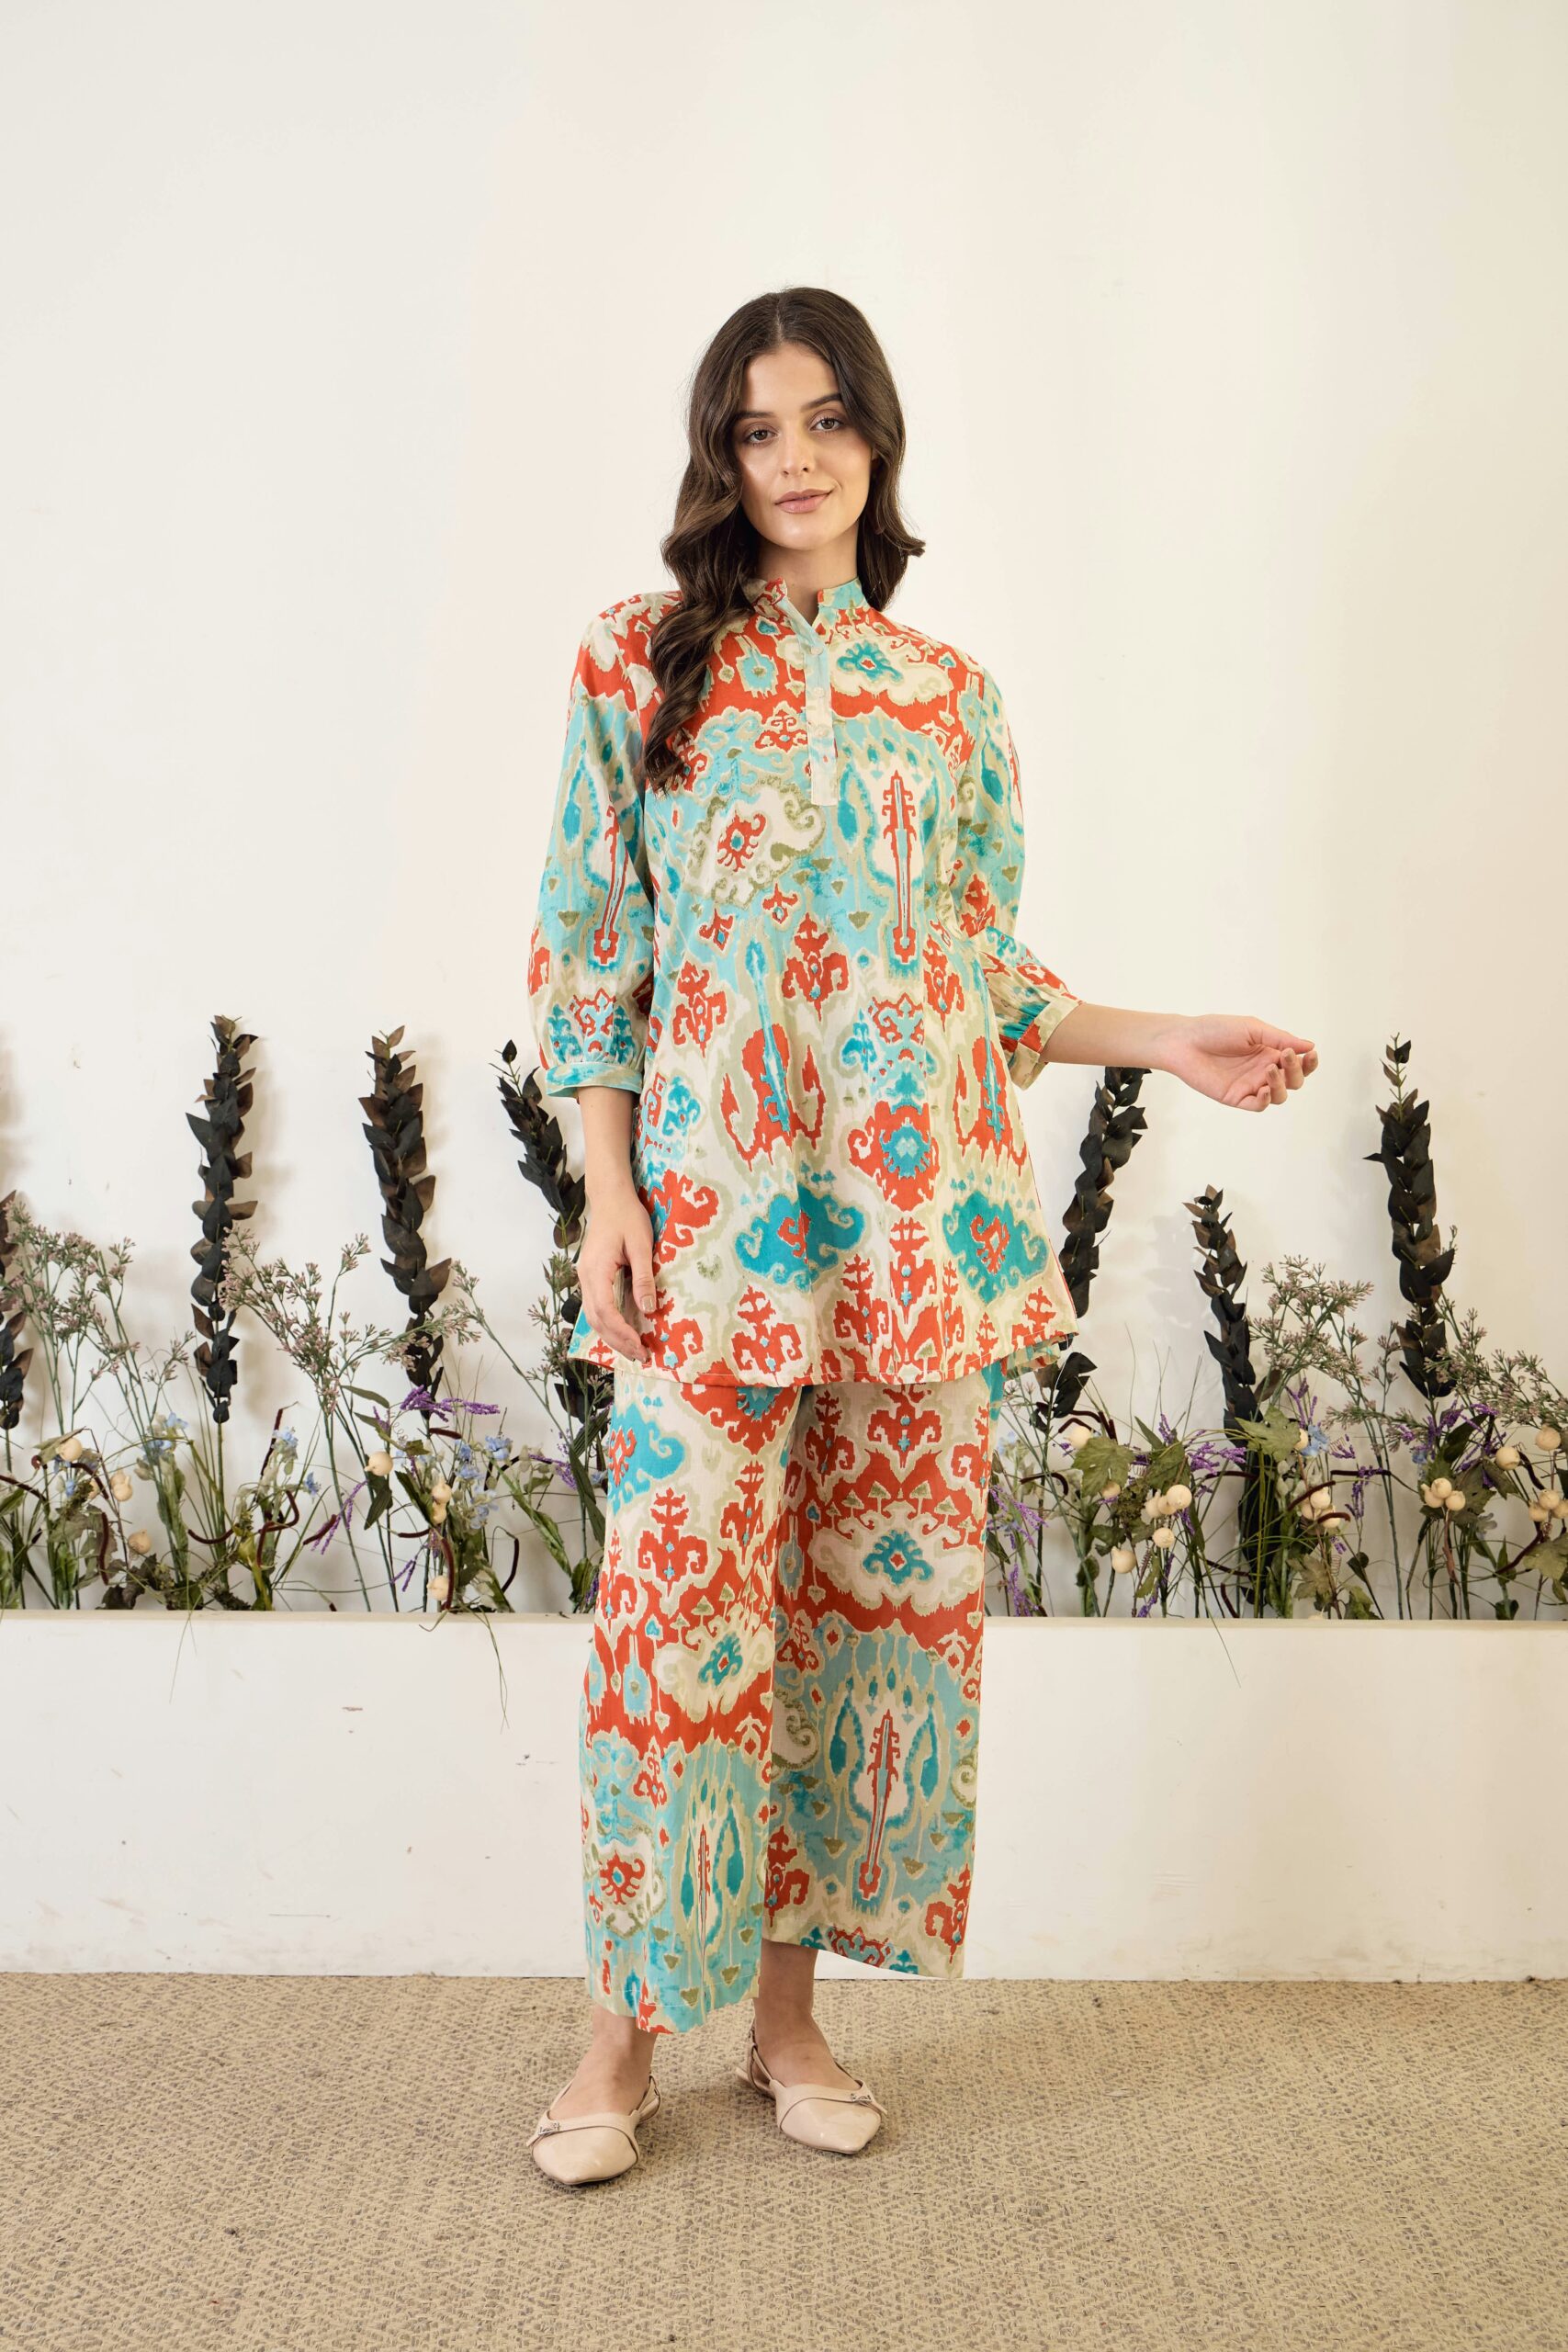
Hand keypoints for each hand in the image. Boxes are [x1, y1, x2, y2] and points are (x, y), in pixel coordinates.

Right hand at [578, 1181, 658, 1360]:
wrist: (610, 1197)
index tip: (640, 1345)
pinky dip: (609, 1323)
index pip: (605, 1311)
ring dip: (612, 1336)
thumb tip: (649, 1309)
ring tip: (633, 1349)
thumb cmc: (627, 1216)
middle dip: (618, 1341)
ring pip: (594, 1316)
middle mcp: (585, 1278)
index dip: (622, 1332)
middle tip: (641, 1355)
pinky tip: (623, 1331)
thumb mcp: (642, 1245)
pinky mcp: (591, 1277)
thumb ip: (644, 1277)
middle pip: (596, 1320)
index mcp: (596, 1270)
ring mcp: (586, 1278)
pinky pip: (597, 1307)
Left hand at [1160, 1014, 1317, 1111]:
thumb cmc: (1216, 1029)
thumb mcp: (1252, 1029)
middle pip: (1294, 1080)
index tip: (1311, 1054)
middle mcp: (1263, 1070)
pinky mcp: (1236, 1097)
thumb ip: (1280, 1038)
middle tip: (1286, 1056)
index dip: (1309, 1062)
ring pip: (1280, 1095)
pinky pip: (1259, 1105)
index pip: (1298, 1062)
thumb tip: (1310, 1046)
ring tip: (1271, 1069)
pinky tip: (1264, 1088)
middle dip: (1296, 1070)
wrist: (1185, 1041)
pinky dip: (1266, 1099)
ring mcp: (1251, 1085)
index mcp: (1270, 1052)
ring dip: (1282, 1084)